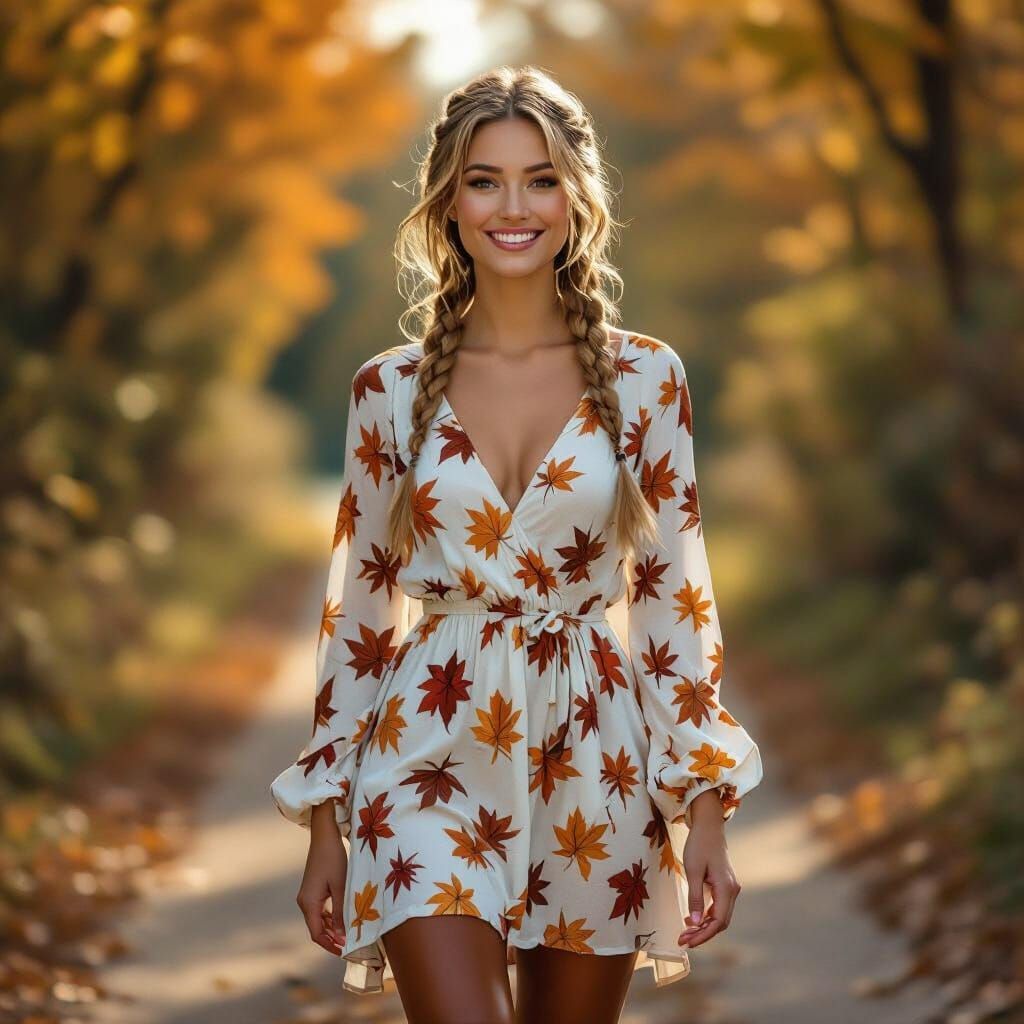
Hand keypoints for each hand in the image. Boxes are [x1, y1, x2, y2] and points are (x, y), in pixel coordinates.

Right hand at [296, 802, 347, 955]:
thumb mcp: (340, 886)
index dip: (330, 945)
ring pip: (318, 920)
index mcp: (308, 903)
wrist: (324, 836)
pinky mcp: (312, 890)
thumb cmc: (333, 859)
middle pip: (316, 929)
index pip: (316, 934)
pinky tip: (342, 919)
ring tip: (348, 935)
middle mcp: (304, 901)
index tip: (345, 951)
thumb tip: (341, 935)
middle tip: (350, 945)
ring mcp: (307, 896)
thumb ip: (340, 912)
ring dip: (331, 929)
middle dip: (331, 939)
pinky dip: (329, 918)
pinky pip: (319, 910)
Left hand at [677, 793, 741, 949]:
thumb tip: (695, 922)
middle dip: (702, 934)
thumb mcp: (693, 870)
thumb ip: (695, 897)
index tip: (688, 943)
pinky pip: (717, 906)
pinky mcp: (724, 885)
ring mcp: (730, 888)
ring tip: (685, 934)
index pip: (718, 922)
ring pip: (719, 915)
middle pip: (720, 922)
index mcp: (727, 888)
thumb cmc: (699, 845)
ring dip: (704, 926)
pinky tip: (692, 919)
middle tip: (683, 941)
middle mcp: (732, 890)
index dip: (704, 935)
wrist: (708, 826)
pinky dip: (706, 916)